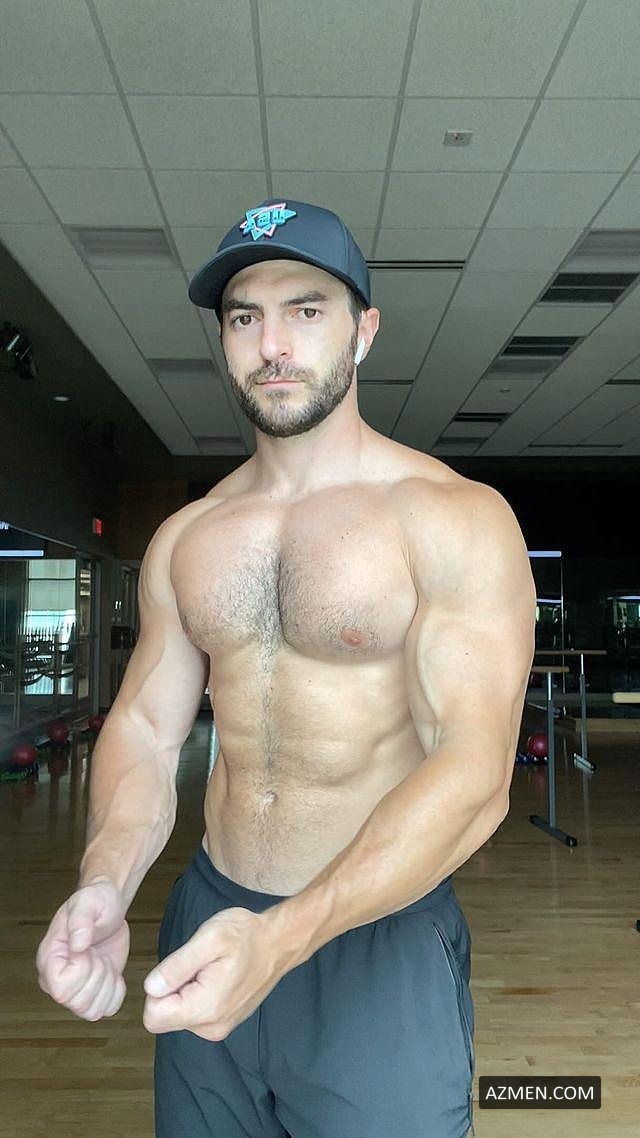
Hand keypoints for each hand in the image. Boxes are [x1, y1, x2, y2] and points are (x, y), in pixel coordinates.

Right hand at [36, 882, 129, 1020]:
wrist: (109, 909)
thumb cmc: (96, 903)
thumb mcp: (89, 901)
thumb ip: (81, 920)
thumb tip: (77, 944)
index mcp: (49, 958)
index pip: (61, 989)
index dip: (81, 972)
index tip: (87, 951)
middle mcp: (56, 979)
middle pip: (79, 1003)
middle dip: (98, 976)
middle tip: (97, 953)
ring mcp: (75, 990)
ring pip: (92, 1011)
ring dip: (107, 985)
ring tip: (103, 961)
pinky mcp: (93, 994)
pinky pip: (107, 1009)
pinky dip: (116, 992)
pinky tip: (111, 972)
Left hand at [143, 906, 283, 1040]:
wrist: (279, 942)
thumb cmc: (246, 935)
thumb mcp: (209, 938)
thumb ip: (177, 966)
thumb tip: (151, 988)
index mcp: (205, 1008)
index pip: (153, 1017)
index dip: (158, 988)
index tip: (181, 968)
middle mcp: (210, 1027)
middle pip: (164, 1017)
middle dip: (173, 990)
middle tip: (198, 965)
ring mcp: (219, 1028)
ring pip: (179, 1015)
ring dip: (186, 991)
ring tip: (210, 968)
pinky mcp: (223, 1023)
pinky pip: (194, 1014)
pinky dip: (198, 995)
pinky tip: (217, 976)